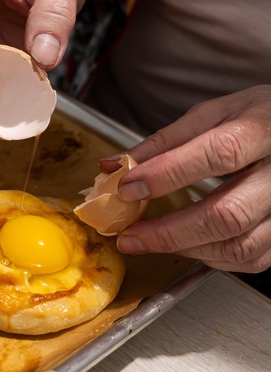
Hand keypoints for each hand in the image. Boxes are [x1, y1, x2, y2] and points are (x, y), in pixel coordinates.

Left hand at [106, 85, 270, 272]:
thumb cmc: (260, 118)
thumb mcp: (215, 113)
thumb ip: (164, 141)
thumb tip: (114, 165)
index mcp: (262, 131)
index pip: (218, 154)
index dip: (168, 174)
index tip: (127, 187)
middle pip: (228, 213)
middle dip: (169, 231)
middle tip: (129, 234)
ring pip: (239, 245)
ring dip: (185, 249)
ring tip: (147, 241)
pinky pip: (251, 258)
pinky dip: (211, 257)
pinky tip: (184, 245)